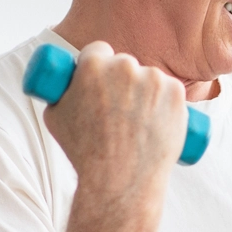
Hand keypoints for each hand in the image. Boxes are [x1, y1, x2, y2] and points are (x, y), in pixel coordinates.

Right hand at [41, 41, 186, 198]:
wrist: (120, 180)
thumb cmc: (84, 153)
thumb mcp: (55, 117)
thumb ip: (61, 92)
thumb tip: (65, 82)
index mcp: (92, 65)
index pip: (97, 51)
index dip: (97, 64)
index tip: (100, 80)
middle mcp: (125, 66)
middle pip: (124, 64)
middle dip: (121, 80)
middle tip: (119, 107)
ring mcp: (154, 79)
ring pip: (149, 78)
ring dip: (145, 92)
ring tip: (138, 123)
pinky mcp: (177, 94)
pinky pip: (171, 91)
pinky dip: (167, 104)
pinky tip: (158, 121)